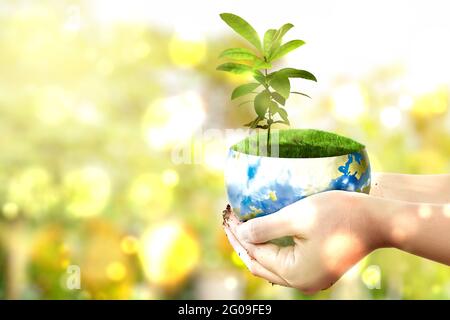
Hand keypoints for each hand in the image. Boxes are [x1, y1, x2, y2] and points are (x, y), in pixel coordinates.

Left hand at [224, 190, 378, 293]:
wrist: (379, 220)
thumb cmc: (339, 214)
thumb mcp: (298, 216)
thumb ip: (265, 227)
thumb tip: (241, 235)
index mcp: (295, 273)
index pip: (255, 253)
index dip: (238, 234)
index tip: (228, 214)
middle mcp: (302, 281)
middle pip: (260, 263)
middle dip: (243, 242)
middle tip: (230, 221)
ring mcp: (311, 278)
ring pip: (272, 265)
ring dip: (257, 245)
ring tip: (243, 225)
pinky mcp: (318, 269)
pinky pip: (286, 262)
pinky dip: (272, 248)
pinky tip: (265, 233)